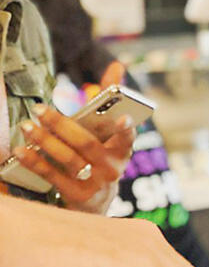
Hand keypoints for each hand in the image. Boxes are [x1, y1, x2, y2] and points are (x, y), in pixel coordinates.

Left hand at [13, 62, 134, 212]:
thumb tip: (117, 65)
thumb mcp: (108, 134)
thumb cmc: (100, 156)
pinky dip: (36, 162)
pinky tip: (21, 150)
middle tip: (39, 109)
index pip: (128, 138)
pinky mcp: (77, 196)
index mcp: (122, 150)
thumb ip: (109, 99)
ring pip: (68, 159)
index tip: (123, 119)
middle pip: (87, 144)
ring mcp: (95, 184)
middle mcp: (112, 168)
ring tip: (27, 126)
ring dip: (45, 141)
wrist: (97, 201)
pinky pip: (53, 176)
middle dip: (62, 125)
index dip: (126, 129)